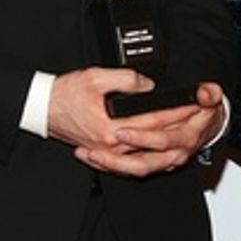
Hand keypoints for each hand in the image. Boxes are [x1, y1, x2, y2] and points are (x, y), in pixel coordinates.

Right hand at [48, 71, 222, 177]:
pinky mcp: (103, 154)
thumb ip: (126, 80)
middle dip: (178, 128)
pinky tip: (158, 149)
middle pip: (154, 141)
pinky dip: (146, 156)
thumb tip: (148, 86)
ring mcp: (107, 153)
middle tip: (198, 118)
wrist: (42, 108)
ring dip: (166, 145)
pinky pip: (130, 162)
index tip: (194, 105)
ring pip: (145, 156)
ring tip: (183, 133)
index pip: (154, 121)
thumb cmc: (64, 94)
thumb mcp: (96, 78)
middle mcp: (112, 146)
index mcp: (112, 128)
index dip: (177, 112)